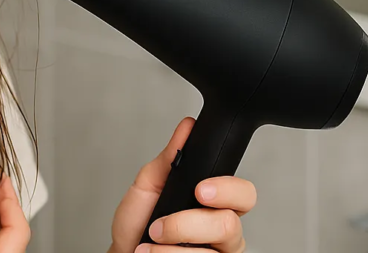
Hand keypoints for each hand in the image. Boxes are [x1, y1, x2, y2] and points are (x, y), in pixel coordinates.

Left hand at [108, 117, 257, 252]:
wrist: (124, 252)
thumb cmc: (139, 222)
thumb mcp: (149, 184)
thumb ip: (169, 158)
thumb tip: (187, 127)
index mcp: (216, 202)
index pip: (244, 193)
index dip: (228, 189)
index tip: (199, 189)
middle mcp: (223, 229)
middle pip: (231, 224)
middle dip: (190, 224)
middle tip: (161, 225)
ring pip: (210, 250)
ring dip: (170, 244)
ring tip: (149, 240)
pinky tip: (153, 252)